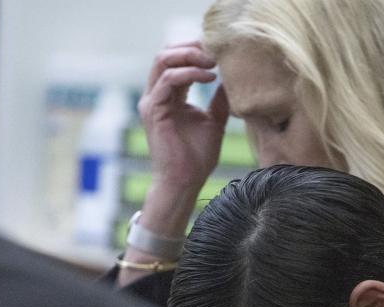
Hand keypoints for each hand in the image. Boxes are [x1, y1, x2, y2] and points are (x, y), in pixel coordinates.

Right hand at [118, 42, 229, 285]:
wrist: (185, 181)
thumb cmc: (197, 157)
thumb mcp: (214, 122)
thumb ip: (219, 100)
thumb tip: (231, 80)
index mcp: (169, 96)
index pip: (177, 61)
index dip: (197, 52)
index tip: (221, 50)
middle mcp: (157, 95)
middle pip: (167, 54)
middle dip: (192, 47)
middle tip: (216, 49)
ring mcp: (152, 101)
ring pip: (163, 61)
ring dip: (190, 56)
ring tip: (213, 60)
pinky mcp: (153, 110)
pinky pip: (169, 81)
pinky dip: (189, 73)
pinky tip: (209, 77)